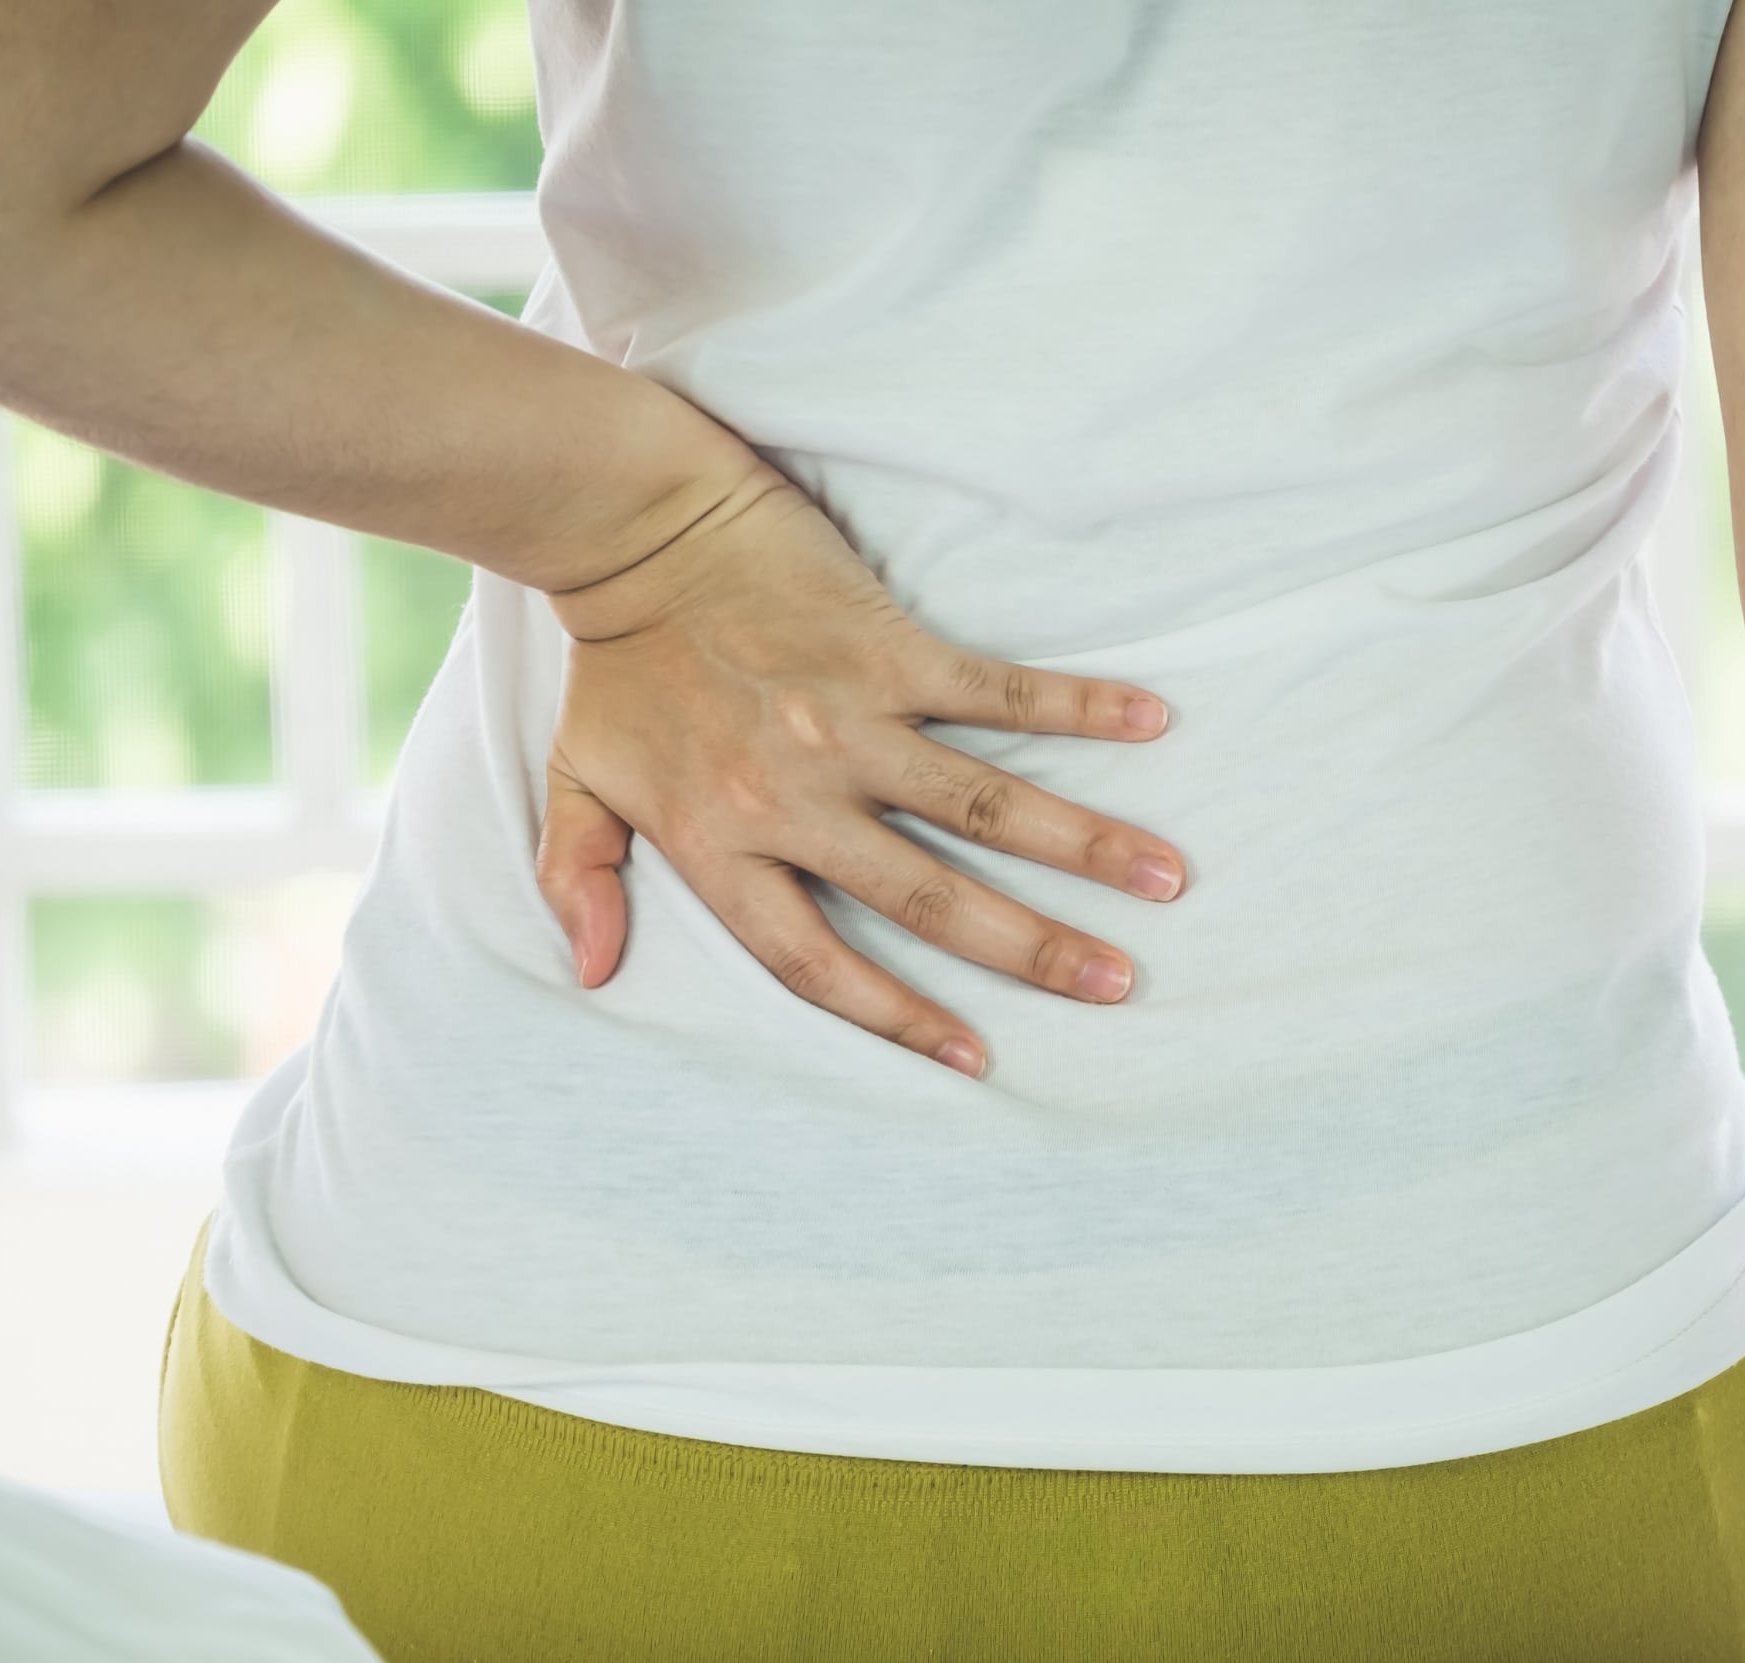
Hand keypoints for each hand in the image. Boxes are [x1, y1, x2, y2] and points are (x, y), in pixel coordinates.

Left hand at [535, 462, 1185, 1079]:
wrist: (633, 521)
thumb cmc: (615, 663)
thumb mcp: (578, 780)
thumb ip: (579, 878)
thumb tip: (593, 972)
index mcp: (721, 845)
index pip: (816, 964)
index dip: (896, 1019)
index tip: (974, 1060)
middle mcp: (795, 796)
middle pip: (929, 898)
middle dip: (1031, 950)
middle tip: (1116, 985)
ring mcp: (850, 720)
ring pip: (984, 805)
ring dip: (1083, 845)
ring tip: (1166, 880)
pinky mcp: (887, 646)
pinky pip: (996, 690)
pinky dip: (1074, 707)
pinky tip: (1150, 721)